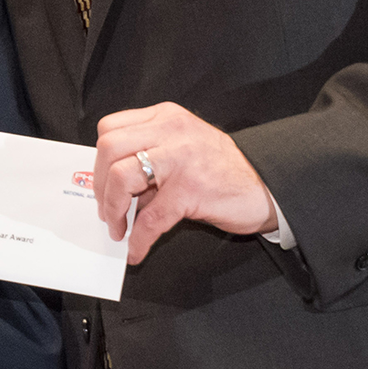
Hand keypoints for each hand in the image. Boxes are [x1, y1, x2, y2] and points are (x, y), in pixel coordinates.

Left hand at [94, 102, 277, 265]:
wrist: (269, 186)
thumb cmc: (225, 169)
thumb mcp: (183, 148)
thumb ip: (150, 157)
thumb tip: (110, 188)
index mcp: (165, 117)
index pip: (111, 128)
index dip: (99, 159)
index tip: (101, 183)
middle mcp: (171, 131)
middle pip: (108, 148)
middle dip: (98, 184)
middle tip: (106, 209)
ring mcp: (181, 159)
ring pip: (121, 176)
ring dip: (112, 208)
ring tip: (118, 228)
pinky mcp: (192, 190)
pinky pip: (151, 218)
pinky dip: (138, 238)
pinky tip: (136, 250)